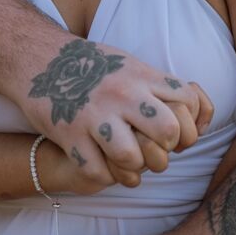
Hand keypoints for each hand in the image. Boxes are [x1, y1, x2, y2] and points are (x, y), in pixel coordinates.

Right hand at [21, 37, 213, 187]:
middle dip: (165, 150)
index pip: (188, 103)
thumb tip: (195, 112)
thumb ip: (158, 85)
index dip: (190, 126)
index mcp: (141, 75)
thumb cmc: (90, 65)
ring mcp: (95, 115)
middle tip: (154, 153)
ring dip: (134, 169)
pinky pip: (97, 172)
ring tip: (129, 166)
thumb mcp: (129, 63)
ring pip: (132, 158)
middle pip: (167, 132)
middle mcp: (123, 94)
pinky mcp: (70, 134)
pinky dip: (104, 177)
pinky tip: (105, 168)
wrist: (40, 57)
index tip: (177, 137)